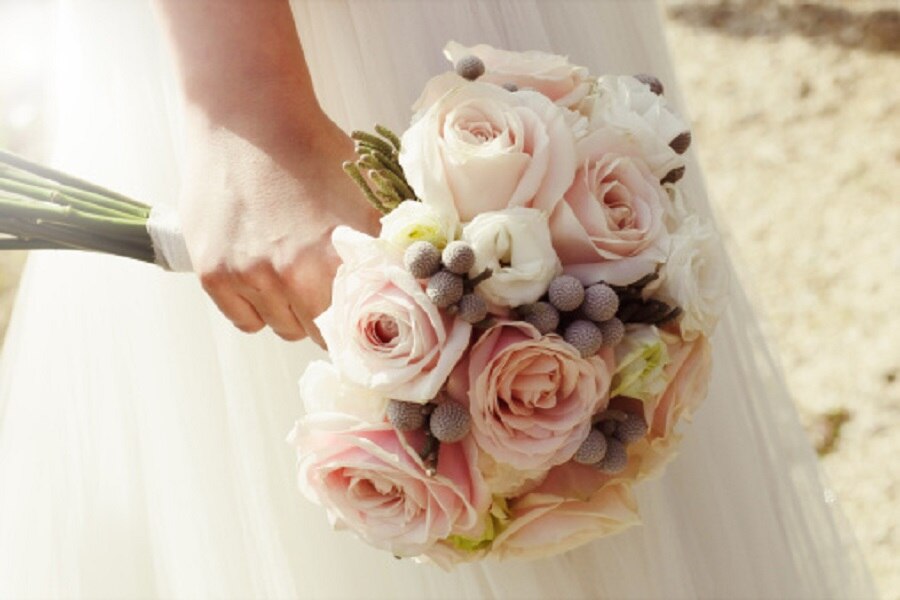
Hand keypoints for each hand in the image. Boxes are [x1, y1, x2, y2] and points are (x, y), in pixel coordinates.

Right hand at [179, 97, 379, 343]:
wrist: (249, 118)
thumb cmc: (313, 152)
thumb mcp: (367, 195)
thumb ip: (389, 247)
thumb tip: (415, 287)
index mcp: (334, 260)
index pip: (356, 328)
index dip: (361, 323)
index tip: (361, 317)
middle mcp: (290, 277)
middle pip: (319, 334)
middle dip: (327, 314)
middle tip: (325, 281)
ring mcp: (248, 277)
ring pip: (282, 328)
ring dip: (291, 310)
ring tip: (290, 267)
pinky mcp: (214, 274)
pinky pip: (245, 321)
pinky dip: (256, 307)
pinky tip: (262, 273)